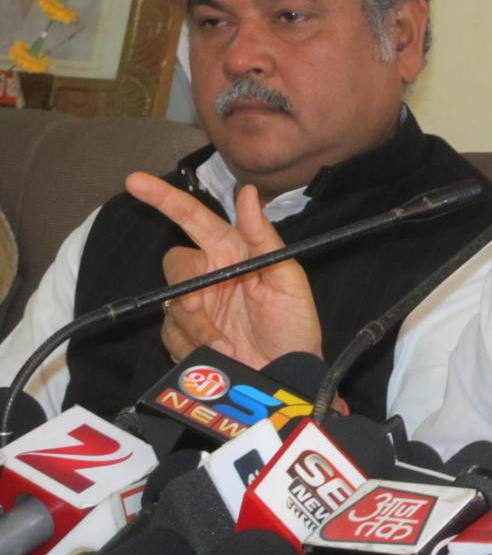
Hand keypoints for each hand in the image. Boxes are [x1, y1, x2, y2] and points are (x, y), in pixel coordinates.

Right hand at [125, 172, 322, 368]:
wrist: (288, 372)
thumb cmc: (294, 324)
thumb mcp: (287, 279)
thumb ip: (263, 238)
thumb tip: (248, 194)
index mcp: (231, 252)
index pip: (192, 217)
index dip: (163, 198)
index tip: (135, 182)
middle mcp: (209, 274)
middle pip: (176, 264)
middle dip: (185, 287)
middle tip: (198, 307)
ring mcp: (195, 306)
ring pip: (172, 305)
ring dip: (197, 328)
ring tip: (228, 346)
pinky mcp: (185, 336)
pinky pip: (172, 335)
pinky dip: (194, 347)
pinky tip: (219, 355)